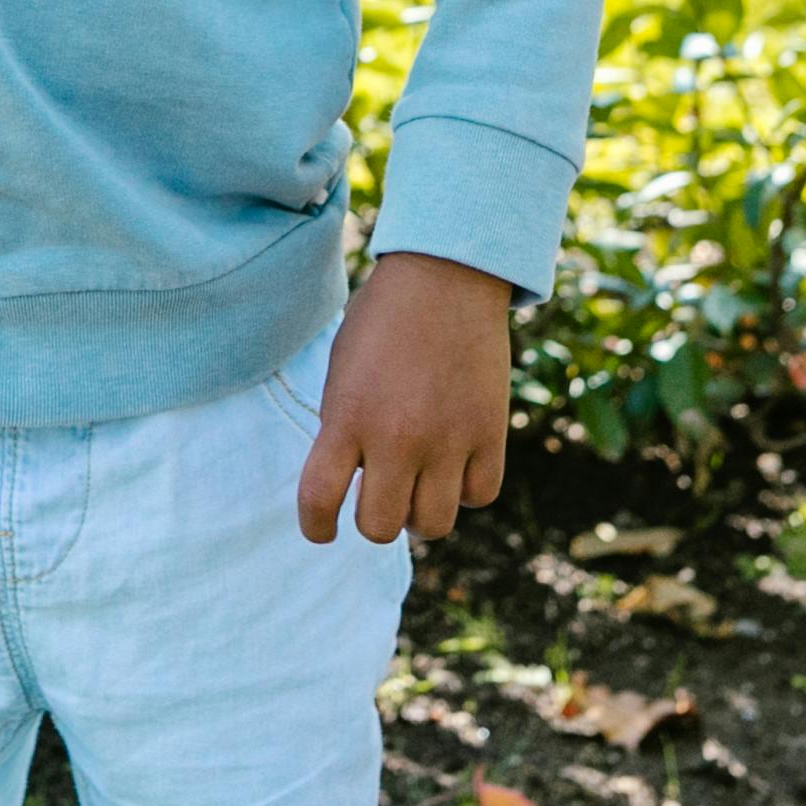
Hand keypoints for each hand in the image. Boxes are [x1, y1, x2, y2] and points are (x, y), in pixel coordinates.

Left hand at [295, 251, 511, 546]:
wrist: (443, 277)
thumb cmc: (382, 320)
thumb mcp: (341, 371)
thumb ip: (342, 428)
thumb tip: (351, 482)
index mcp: (347, 418)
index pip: (319, 501)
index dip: (315, 526)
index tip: (322, 528)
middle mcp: (397, 438)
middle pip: (379, 528)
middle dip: (373, 517)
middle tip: (378, 491)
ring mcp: (448, 439)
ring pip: (432, 525)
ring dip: (419, 510)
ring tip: (417, 480)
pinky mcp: (490, 433)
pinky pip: (478, 496)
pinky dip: (465, 489)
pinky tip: (454, 463)